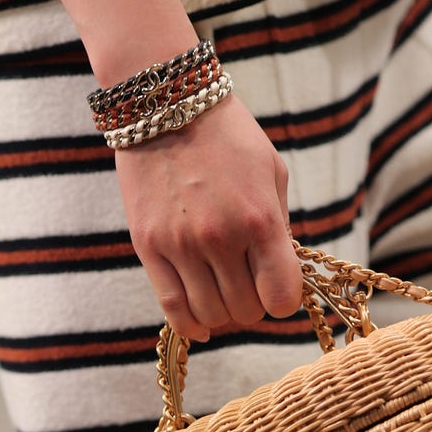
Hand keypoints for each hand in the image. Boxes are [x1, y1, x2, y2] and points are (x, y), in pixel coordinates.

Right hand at [114, 94, 301, 340]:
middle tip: (249, 284)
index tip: (278, 286)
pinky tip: (202, 326)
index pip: (281, 298)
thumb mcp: (271, 173)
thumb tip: (282, 275)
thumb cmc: (228, 138)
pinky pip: (173, 309)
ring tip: (224, 292)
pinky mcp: (148, 247)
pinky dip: (192, 326)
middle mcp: (220, 238)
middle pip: (246, 311)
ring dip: (224, 313)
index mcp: (259, 220)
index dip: (283, 299)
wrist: (167, 104)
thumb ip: (279, 228)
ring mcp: (181, 245)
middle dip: (254, 304)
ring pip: (211, 316)